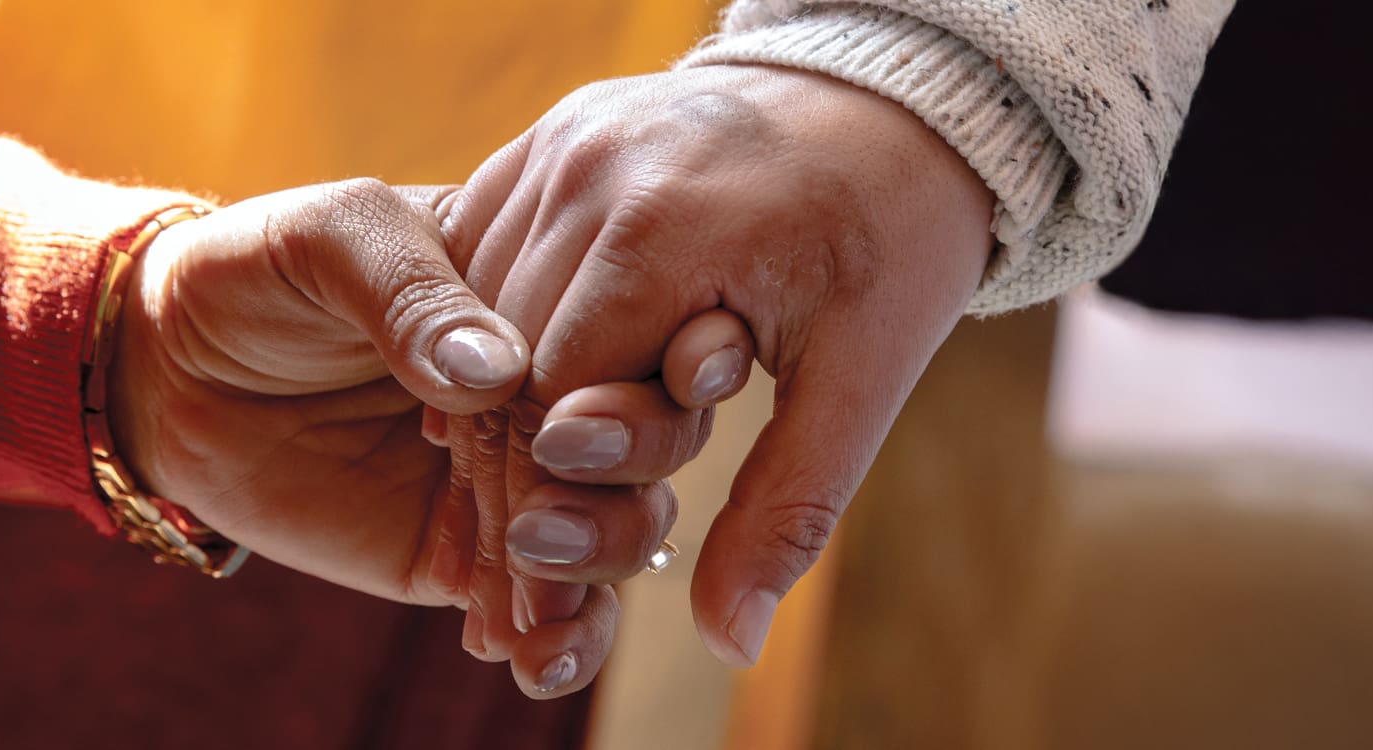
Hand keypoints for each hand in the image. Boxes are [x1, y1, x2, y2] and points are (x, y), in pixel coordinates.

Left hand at [107, 179, 674, 696]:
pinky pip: (535, 606)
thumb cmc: (259, 272)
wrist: (167, 368)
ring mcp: (511, 476)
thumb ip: (410, 291)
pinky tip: (521, 653)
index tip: (626, 411)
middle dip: (619, 490)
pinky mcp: (460, 553)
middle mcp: (546, 388)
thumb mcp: (332, 239)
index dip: (653, 376)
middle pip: (641, 447)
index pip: (632, 334)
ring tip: (538, 602)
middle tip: (550, 514)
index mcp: (539, 291)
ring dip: (593, 577)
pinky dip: (551, 639)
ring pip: (609, 538)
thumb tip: (496, 369)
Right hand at [441, 65, 995, 666]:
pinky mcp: (556, 129)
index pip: (552, 399)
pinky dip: (489, 316)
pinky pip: (484, 239)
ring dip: (491, 390)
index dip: (546, 496)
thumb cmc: (891, 240)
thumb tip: (728, 641)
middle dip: (515, 459)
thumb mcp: (863, 377)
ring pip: (478, 302)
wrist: (895, 103)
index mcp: (667, 229)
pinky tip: (516, 371)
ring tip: (529, 460)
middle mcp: (594, 171)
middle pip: (502, 358)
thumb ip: (785, 508)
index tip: (542, 574)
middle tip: (528, 544)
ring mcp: (568, 139)